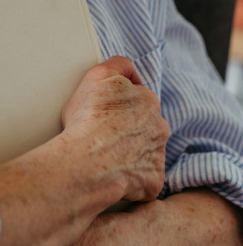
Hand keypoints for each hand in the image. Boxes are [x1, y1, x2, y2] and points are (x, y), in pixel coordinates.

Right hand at [62, 56, 169, 202]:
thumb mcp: (98, 75)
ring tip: (107, 156)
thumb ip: (119, 65)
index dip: (119, 105)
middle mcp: (160, 127)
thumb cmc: (88, 118)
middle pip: (146, 125)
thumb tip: (131, 72)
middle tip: (104, 135)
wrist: (85, 161)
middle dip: (129, 129)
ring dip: (131, 152)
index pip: (138, 98)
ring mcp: (158, 156)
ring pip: (146, 151)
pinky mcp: (153, 181)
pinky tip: (114, 174)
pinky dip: (132, 177)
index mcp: (149, 101)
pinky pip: (145, 179)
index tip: (105, 113)